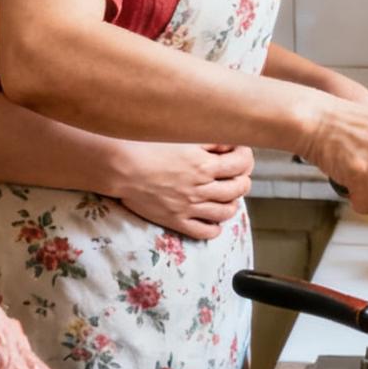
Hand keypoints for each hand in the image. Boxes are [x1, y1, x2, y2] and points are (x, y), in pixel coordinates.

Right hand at [114, 143, 254, 238]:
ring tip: (227, 196)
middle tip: (237, 175)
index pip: (242, 163)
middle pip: (238, 188)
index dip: (246, 157)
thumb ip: (208, 140)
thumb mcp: (182, 136)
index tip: (241, 154)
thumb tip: (229, 143)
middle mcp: (202, 188)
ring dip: (232, 203)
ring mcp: (190, 207)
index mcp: (205, 164)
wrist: (121, 167)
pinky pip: (206, 231)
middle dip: (242, 180)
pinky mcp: (177, 220)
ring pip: (226, 212)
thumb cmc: (148, 145)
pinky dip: (216, 227)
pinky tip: (212, 218)